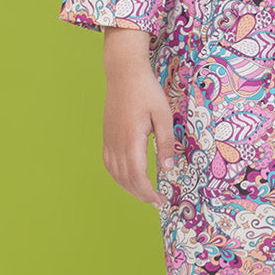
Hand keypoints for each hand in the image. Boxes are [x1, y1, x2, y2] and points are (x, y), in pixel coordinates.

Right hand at [101, 27, 174, 207]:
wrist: (123, 72)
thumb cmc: (146, 91)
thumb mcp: (163, 115)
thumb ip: (166, 143)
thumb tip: (168, 169)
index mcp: (131, 140)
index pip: (137, 176)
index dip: (148, 193)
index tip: (160, 201)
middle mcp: (116, 143)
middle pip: (125, 179)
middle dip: (141, 194)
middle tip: (156, 202)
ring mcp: (108, 139)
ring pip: (114, 173)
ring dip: (128, 188)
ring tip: (144, 194)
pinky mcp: (106, 135)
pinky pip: (108, 163)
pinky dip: (117, 176)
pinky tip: (127, 178)